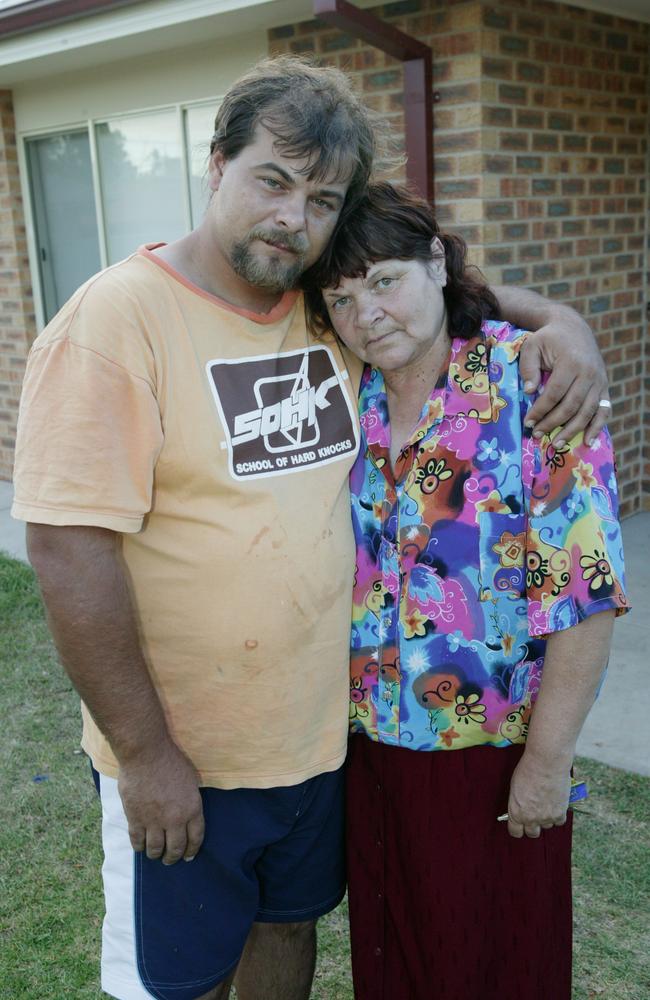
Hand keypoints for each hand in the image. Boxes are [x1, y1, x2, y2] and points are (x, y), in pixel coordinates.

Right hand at [117, 740, 204, 864]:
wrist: (146, 754)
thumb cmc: (170, 761)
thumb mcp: (190, 780)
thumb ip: (190, 800)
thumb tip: (188, 813)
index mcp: (192, 809)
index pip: (195, 838)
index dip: (192, 850)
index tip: (189, 856)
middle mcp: (174, 820)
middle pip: (176, 848)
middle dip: (173, 857)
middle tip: (170, 860)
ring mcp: (153, 821)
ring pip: (155, 849)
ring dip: (156, 855)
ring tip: (155, 855)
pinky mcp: (135, 818)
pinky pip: (137, 840)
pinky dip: (139, 847)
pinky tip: (140, 847)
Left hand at [505, 751, 570, 838]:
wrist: (546, 763)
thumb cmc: (528, 770)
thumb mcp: (515, 787)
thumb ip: (518, 802)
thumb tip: (521, 808)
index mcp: (516, 812)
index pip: (515, 832)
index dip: (518, 828)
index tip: (520, 824)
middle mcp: (531, 819)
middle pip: (532, 833)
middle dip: (532, 826)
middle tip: (534, 815)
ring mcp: (546, 818)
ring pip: (546, 826)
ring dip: (546, 818)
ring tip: (546, 803)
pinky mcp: (560, 813)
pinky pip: (559, 822)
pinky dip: (558, 815)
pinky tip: (555, 805)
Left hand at [519, 313, 608, 446]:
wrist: (573, 329)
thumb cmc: (549, 339)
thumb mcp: (532, 346)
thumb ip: (528, 367)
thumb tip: (529, 392)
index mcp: (571, 362)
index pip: (555, 392)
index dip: (541, 410)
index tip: (528, 422)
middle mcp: (589, 372)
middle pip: (571, 405)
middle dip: (553, 423)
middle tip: (536, 434)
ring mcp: (599, 381)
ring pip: (587, 411)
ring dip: (572, 430)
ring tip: (556, 444)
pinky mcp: (604, 386)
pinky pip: (604, 410)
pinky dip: (597, 426)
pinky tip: (588, 441)